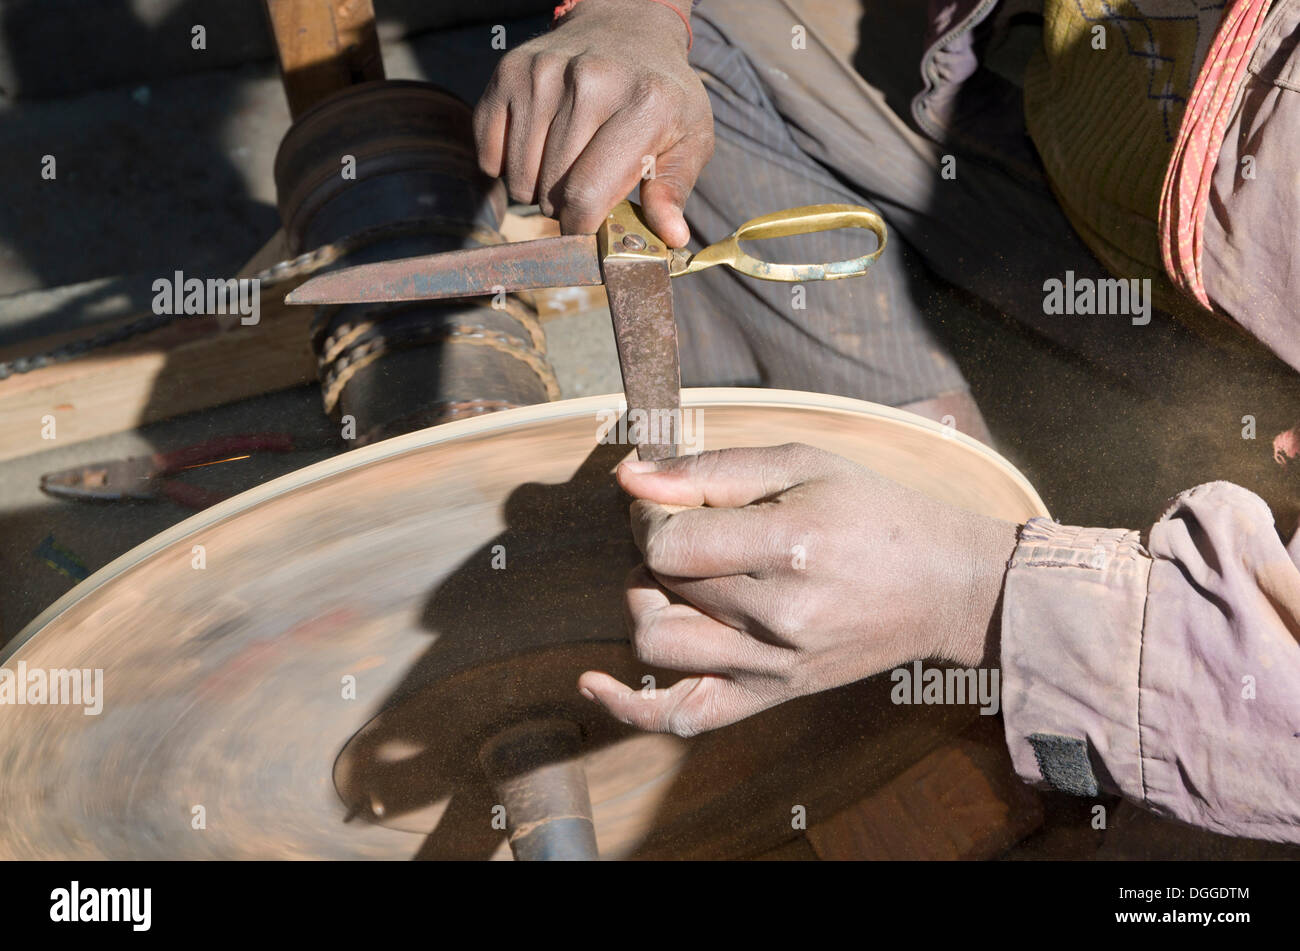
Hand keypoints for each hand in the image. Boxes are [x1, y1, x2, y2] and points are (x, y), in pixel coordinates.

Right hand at [472, 0, 713, 246]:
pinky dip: (506, 166)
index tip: (588, 231)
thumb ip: (674, 189)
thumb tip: (671, 236)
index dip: (582, 228)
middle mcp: (589, 81)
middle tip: (583, 190)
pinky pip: (490, 152)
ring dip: (535, 190)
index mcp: (644, 103)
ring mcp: (543, 72)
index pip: (588, 195)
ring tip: (563, 168)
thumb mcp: (690, 138)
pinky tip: (536, 149)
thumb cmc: (662, 95)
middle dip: (563, 209)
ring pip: (518, 178)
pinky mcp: (509, 71)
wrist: (627, 26)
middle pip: (550, 191)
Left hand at [578, 444, 1019, 735]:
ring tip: (679, 578)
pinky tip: (591, 683)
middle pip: (661, 584)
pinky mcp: (773, 695)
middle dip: (653, 547)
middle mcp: (780, 614)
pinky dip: (629, 705)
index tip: (668, 500)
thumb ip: (710, 470)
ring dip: (646, 602)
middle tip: (684, 525)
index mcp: (791, 546)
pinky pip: (685, 717)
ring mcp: (774, 666)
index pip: (667, 542)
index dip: (648, 516)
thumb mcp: (802, 464)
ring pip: (658, 643)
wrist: (946, 586)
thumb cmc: (875, 513)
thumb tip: (628, 478)